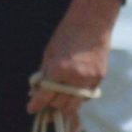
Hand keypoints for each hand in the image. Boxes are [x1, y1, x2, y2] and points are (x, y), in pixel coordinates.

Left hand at [28, 0, 120, 124]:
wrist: (93, 22)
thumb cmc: (68, 33)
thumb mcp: (49, 52)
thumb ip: (44, 73)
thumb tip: (37, 90)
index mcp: (59, 70)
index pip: (45, 96)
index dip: (36, 104)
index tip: (31, 109)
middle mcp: (75, 79)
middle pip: (59, 104)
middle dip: (51, 104)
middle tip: (46, 101)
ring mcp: (89, 81)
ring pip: (74, 106)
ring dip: (64, 106)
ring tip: (59, 100)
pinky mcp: (99, 80)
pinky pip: (86, 97)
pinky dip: (77, 98)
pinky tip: (72, 91)